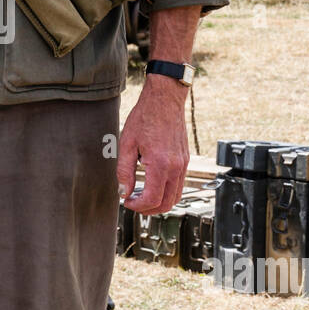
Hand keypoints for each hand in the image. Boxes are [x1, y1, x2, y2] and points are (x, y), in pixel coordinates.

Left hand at [117, 75, 189, 213]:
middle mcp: (176, 167)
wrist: (165, 100)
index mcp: (160, 164)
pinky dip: (167, 192)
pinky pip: (180, 185)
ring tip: (142, 197)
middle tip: (134, 204)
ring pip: (176, 197)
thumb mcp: (127, 144)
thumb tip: (123, 191)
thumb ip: (124, 171)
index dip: (137, 206)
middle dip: (149, 210)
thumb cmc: (146, 116)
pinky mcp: (185, 160)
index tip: (127, 201)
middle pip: (167, 204)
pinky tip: (153, 185)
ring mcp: (183, 164)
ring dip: (160, 203)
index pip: (152, 199)